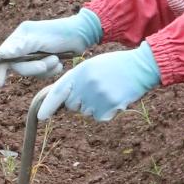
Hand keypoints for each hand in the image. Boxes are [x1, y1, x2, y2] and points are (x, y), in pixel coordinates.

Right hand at [0, 7, 102, 86]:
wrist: (82, 35)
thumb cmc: (60, 33)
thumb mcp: (39, 39)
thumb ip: (20, 47)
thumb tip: (0, 54)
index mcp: (19, 37)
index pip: (3, 56)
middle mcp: (24, 46)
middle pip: (18, 67)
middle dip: (32, 68)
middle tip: (45, 65)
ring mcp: (34, 55)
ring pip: (31, 72)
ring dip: (45, 68)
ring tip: (56, 59)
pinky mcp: (44, 62)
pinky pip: (42, 74)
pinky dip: (51, 71)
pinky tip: (59, 64)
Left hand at [38, 43, 160, 122]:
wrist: (141, 66)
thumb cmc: (115, 66)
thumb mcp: (92, 66)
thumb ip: (76, 80)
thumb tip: (61, 101)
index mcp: (80, 71)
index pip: (59, 90)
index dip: (48, 105)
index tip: (42, 116)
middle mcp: (87, 84)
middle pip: (72, 105)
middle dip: (78, 103)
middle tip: (94, 90)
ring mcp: (99, 96)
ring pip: (86, 112)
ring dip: (93, 107)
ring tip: (107, 91)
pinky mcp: (110, 106)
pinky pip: (99, 117)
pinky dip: (105, 112)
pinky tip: (114, 99)